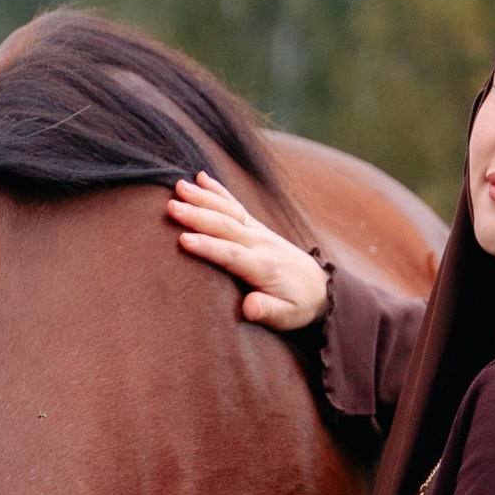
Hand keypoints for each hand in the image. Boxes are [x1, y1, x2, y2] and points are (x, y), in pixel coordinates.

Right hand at [167, 171, 328, 332]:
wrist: (323, 288)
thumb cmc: (300, 306)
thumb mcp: (287, 317)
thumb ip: (267, 311)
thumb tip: (249, 308)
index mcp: (264, 268)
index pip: (233, 255)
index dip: (208, 247)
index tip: (184, 240)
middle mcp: (261, 244)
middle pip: (226, 227)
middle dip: (198, 216)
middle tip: (172, 207)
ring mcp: (259, 232)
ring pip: (228, 211)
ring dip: (203, 198)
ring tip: (179, 187)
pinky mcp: (257, 227)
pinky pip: (235, 206)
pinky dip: (218, 191)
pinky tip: (201, 178)